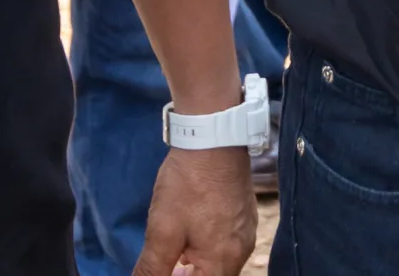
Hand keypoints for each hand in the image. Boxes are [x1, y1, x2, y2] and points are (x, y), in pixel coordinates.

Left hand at [130, 146, 254, 275]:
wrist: (213, 137)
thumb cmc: (188, 185)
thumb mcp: (162, 232)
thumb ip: (152, 269)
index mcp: (224, 261)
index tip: (161, 268)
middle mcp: (241, 251)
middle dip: (186, 275)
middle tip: (163, 266)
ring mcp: (246, 232)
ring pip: (219, 264)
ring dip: (195, 266)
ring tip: (173, 255)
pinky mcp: (244, 216)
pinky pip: (226, 245)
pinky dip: (206, 250)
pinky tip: (189, 237)